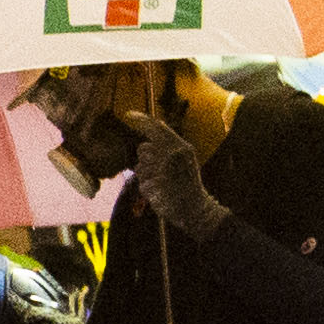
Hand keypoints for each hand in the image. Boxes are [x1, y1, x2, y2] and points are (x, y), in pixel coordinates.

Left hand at [123, 107, 222, 237]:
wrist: (195, 208)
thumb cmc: (188, 183)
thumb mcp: (186, 158)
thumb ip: (172, 142)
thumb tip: (158, 123)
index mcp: (182, 147)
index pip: (157, 128)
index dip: (141, 120)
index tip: (128, 114)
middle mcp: (172, 156)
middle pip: (143, 148)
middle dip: (145, 159)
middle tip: (158, 170)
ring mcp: (163, 171)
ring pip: (140, 167)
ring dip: (146, 175)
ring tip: (162, 183)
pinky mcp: (154, 186)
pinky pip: (142, 183)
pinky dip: (148, 189)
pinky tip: (161, 193)